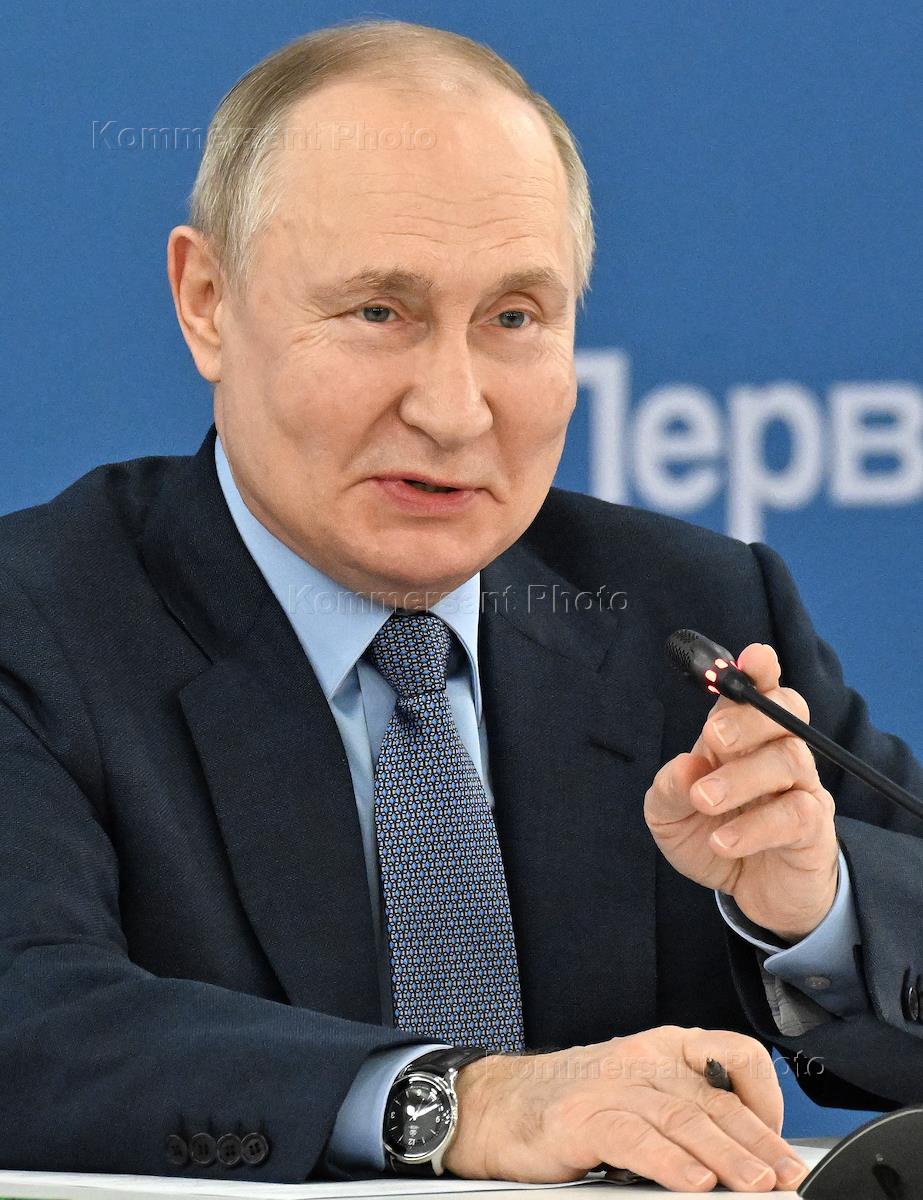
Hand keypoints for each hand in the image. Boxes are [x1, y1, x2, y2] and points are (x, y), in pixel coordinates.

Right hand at [442, 1026, 807, 1190]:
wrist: (494, 1105)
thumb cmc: (571, 1106)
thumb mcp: (636, 1096)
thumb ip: (683, 1116)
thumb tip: (744, 1160)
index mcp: (662, 1050)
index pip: (732, 1056)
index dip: (765, 1094)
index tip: (781, 1139)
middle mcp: (642, 1060)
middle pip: (713, 1097)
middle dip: (759, 1141)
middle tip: (789, 1177)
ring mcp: (610, 1086)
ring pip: (681, 1117)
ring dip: (725, 1155)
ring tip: (756, 1184)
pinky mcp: (580, 1118)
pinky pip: (633, 1137)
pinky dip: (667, 1161)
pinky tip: (694, 1182)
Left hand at [645, 642, 838, 940]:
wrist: (753, 895)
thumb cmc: (712, 837)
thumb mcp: (670, 816)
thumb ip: (669, 788)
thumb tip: (687, 765)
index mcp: (740, 737)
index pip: (757, 691)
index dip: (759, 670)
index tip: (752, 657)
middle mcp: (776, 753)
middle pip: (784, 711)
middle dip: (750, 717)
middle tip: (713, 739)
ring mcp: (801, 788)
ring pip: (790, 758)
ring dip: (742, 777)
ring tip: (703, 800)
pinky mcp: (814, 830)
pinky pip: (796, 815)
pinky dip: (756, 826)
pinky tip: (723, 840)